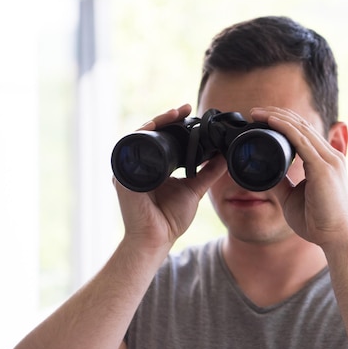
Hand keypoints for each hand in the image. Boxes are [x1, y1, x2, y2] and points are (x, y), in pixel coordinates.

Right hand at [113, 104, 226, 251]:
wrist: (156, 239)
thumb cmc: (170, 219)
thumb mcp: (194, 190)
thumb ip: (208, 173)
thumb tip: (224, 156)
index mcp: (155, 165)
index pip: (163, 137)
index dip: (175, 123)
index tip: (191, 112)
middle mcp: (140, 163)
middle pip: (152, 132)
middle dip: (167, 118)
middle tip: (185, 109)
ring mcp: (130, 167)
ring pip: (140, 135)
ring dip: (156, 122)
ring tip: (174, 114)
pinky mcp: (123, 174)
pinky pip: (129, 148)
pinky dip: (141, 135)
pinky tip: (152, 126)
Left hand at [250, 106, 347, 247]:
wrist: (335, 238)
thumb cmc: (318, 221)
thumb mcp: (293, 196)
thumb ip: (282, 182)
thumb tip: (266, 172)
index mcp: (327, 161)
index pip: (305, 132)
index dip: (283, 122)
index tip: (262, 119)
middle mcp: (331, 156)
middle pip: (302, 125)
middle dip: (277, 115)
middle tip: (254, 112)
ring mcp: (330, 160)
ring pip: (301, 129)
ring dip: (277, 117)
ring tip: (257, 113)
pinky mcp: (324, 168)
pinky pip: (301, 141)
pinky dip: (285, 128)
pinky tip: (271, 122)